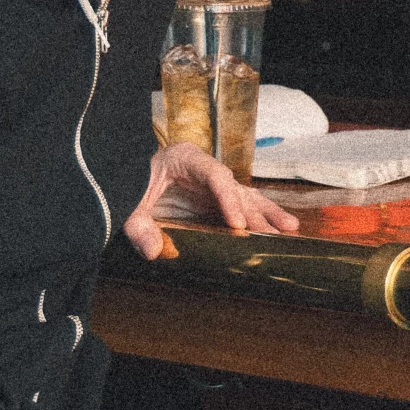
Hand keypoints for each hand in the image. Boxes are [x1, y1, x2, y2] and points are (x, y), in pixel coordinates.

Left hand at [125, 141, 302, 259]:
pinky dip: (259, 218)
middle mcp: (205, 168)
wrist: (120, 173)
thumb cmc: (126, 182)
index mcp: (185, 158)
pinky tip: (282, 228)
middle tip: (270, 234)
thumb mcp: (126, 202)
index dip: (229, 199)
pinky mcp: (215, 199)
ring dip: (267, 214)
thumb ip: (137, 225)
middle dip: (254, 213)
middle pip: (236, 188)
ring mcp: (212, 184)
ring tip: (289, 229)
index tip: (237, 224)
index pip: (214, 175)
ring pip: (246, 196)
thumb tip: (153, 251)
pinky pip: (241, 206)